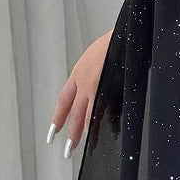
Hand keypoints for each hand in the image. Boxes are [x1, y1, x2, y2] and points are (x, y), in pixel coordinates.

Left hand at [46, 30, 112, 158]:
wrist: (126, 30)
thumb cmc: (117, 40)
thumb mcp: (99, 56)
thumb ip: (96, 73)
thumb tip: (97, 84)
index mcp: (79, 72)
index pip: (65, 100)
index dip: (59, 116)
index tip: (53, 131)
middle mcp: (83, 81)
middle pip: (73, 112)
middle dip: (70, 132)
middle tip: (66, 149)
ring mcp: (95, 85)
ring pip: (86, 114)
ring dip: (83, 131)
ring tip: (80, 146)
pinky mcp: (108, 87)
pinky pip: (103, 110)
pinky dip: (104, 122)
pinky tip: (106, 131)